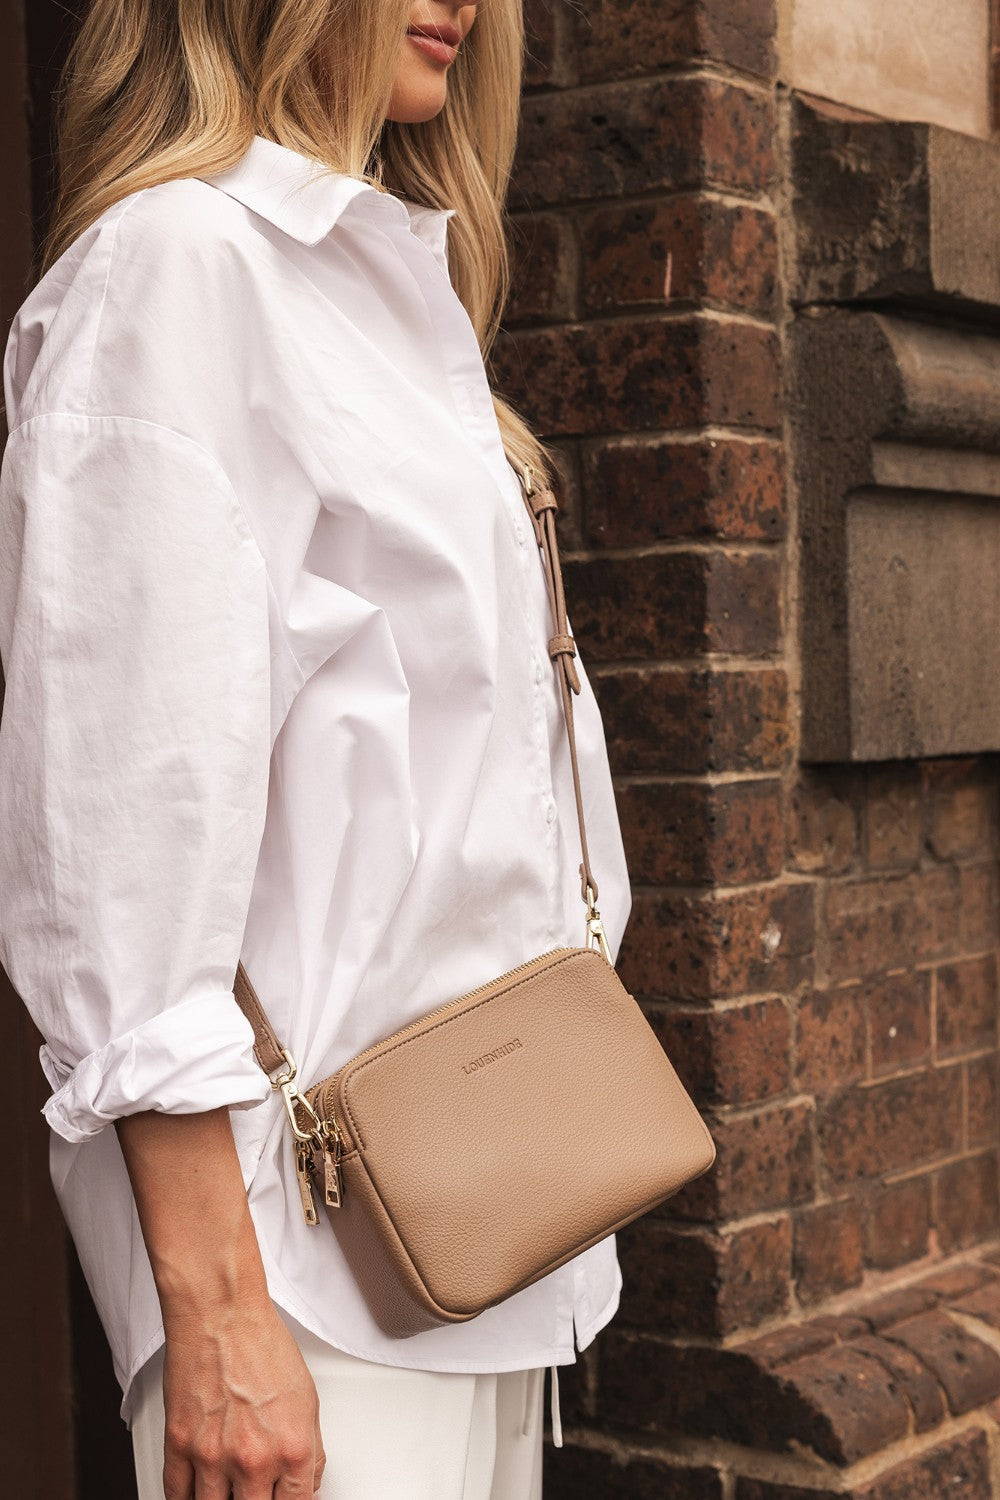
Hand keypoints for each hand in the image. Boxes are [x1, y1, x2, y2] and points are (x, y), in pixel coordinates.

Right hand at [161, 1298, 325, 1498]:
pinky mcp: (178, 1445)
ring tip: (229, 1487)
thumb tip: (307, 1483)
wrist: (221, 1313)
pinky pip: (176, 1496)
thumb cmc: (262, 1343)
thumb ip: (311, 1451)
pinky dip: (186, 1499)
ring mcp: (212, 1456)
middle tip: (256, 1490)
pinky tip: (197, 1492)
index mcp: (292, 1449)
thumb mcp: (308, 1399)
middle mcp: (253, 1459)